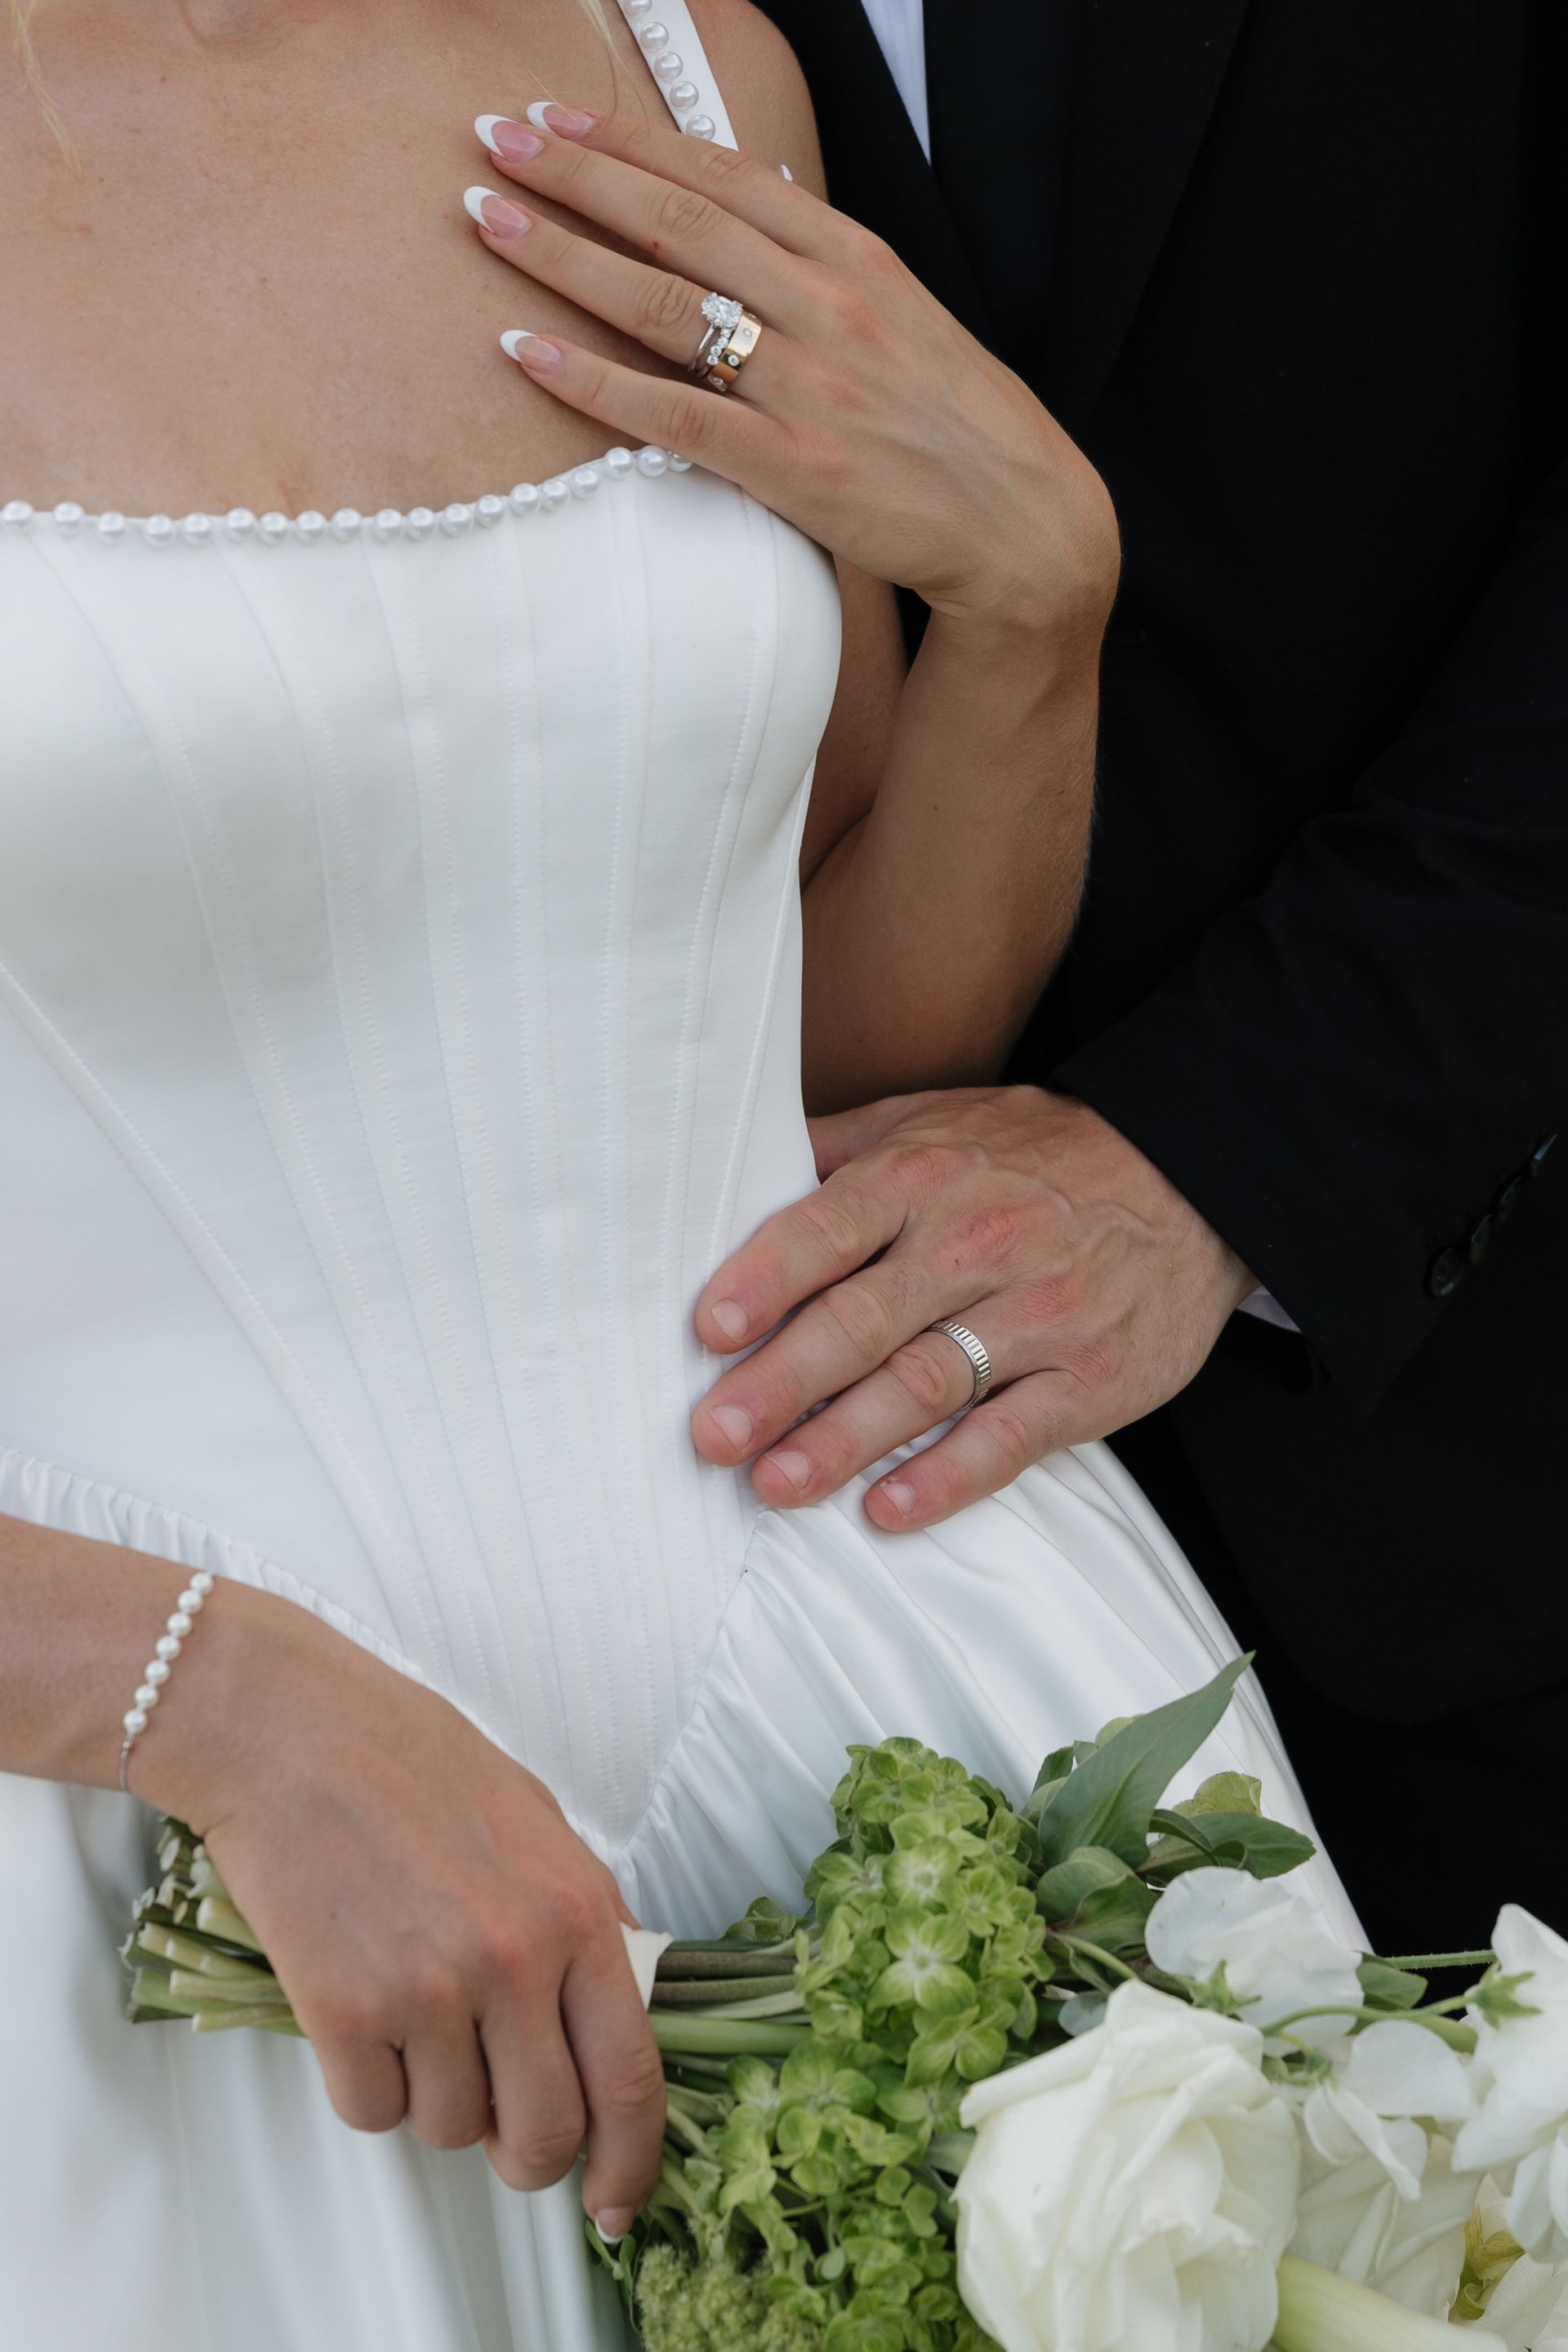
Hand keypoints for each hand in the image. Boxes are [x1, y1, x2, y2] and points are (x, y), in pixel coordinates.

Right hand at [147, 1589, 663, 2235]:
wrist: (290, 1731)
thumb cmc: (409, 1759)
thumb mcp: (537, 1821)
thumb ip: (584, 1917)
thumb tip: (618, 2005)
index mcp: (576, 1910)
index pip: (631, 2078)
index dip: (632, 2162)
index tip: (617, 2205)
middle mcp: (515, 1959)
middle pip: (545, 2134)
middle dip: (525, 2154)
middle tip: (500, 2126)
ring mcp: (429, 1988)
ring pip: (450, 2129)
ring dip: (434, 2097)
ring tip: (411, 2006)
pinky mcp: (344, 2010)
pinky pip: (373, 2111)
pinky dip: (368, 2081)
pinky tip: (359, 2005)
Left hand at [463, 104, 1116, 635]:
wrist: (1025, 530)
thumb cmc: (954, 429)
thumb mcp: (904, 319)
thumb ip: (826, 265)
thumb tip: (762, 201)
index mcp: (857, 259)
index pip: (724, 177)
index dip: (631, 139)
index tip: (553, 112)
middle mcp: (829, 307)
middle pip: (677, 221)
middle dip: (575, 172)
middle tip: (490, 138)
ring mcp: (810, 388)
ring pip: (662, 303)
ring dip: (563, 254)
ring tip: (485, 218)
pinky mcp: (792, 470)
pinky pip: (669, 415)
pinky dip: (589, 380)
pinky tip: (522, 351)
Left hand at [690, 1087, 1254, 1529]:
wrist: (1191, 1177)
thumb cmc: (1036, 1156)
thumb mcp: (933, 1120)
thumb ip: (836, 1150)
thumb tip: (730, 1169)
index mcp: (923, 1178)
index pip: (829, 1229)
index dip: (767, 1278)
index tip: (709, 1329)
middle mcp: (974, 1245)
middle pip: (863, 1319)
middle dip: (782, 1382)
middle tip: (714, 1436)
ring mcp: (1036, 1316)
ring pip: (926, 1384)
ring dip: (846, 1440)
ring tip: (777, 1483)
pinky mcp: (1088, 1380)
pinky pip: (1009, 1437)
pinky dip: (948, 1476)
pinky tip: (888, 1510)